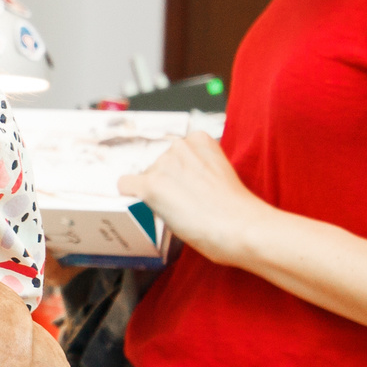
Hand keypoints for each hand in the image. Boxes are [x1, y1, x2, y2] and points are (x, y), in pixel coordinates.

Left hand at [117, 131, 271, 268]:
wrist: (240, 227)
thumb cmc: (238, 210)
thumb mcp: (222, 175)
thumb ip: (201, 170)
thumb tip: (186, 182)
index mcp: (200, 140)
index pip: (176, 152)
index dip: (181, 173)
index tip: (190, 187)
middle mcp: (179, 147)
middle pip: (159, 164)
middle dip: (167, 183)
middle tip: (186, 204)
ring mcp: (163, 166)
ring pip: (145, 177)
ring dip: (155, 193)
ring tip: (179, 211)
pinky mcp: (151, 186)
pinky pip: (126, 185)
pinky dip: (130, 196)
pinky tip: (144, 206)